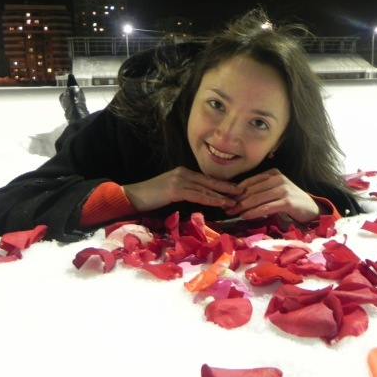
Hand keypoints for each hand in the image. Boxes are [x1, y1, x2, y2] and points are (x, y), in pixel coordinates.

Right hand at [122, 166, 242, 212]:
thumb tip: (200, 200)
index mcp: (183, 173)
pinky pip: (197, 195)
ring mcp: (179, 180)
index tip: (235, 189)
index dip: (222, 185)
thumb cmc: (150, 198)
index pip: (207, 179)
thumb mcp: (171, 193)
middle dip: (228, 187)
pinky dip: (211, 199)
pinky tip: (221, 203)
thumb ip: (185, 193)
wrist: (132, 196)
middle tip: (243, 191)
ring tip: (236, 200)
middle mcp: (183, 173)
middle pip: (210, 181)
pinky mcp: (175, 189)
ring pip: (206, 188)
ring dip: (222, 195)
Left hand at [226, 168, 321, 222]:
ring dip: (243, 207)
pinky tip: (245, 216)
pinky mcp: (287, 201)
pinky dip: (254, 212)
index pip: (250, 182)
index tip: (226, 200)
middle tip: (226, 209)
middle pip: (252, 190)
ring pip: (257, 198)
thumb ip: (261, 191)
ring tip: (232, 213)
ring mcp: (283, 189)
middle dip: (237, 200)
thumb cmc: (290, 201)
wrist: (311, 209)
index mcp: (273, 173)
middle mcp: (278, 178)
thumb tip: (238, 197)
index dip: (236, 191)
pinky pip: (266, 207)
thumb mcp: (275, 191)